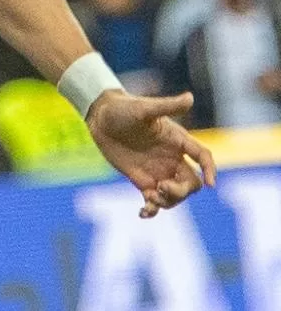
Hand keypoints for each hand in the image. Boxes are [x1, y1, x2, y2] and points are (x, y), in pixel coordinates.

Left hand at [86, 90, 216, 218]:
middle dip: (182, 190)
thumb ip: (167, 106)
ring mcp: (158, 171)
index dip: (210, 170)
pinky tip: (143, 212)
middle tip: (162, 187)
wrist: (100, 116)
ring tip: (151, 198)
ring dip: (169, 202)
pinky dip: (152, 210)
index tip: (210, 184)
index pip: (203, 157)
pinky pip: (154, 200)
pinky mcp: (142, 180)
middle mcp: (172, 158)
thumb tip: (190, 97)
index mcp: (178, 141)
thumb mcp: (144, 108)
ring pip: (176, 195)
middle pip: (191, 183)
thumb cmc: (124, 108)